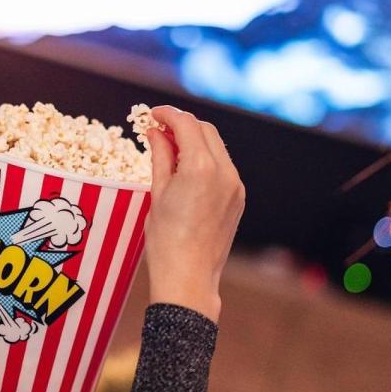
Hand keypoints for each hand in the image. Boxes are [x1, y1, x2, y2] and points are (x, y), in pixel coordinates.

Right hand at [144, 106, 244, 321]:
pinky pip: (223, 166)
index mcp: (201, 168)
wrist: (189, 277)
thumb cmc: (166, 240)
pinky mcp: (238, 198)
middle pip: (205, 130)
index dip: (168, 114)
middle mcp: (224, 172)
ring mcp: (235, 186)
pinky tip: (186, 168)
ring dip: (195, 140)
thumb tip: (155, 132)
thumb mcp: (157, 192)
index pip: (186, 124)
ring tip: (170, 148)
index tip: (152, 114)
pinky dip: (205, 158)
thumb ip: (160, 156)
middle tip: (158, 129)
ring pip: (217, 147)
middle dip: (182, 124)